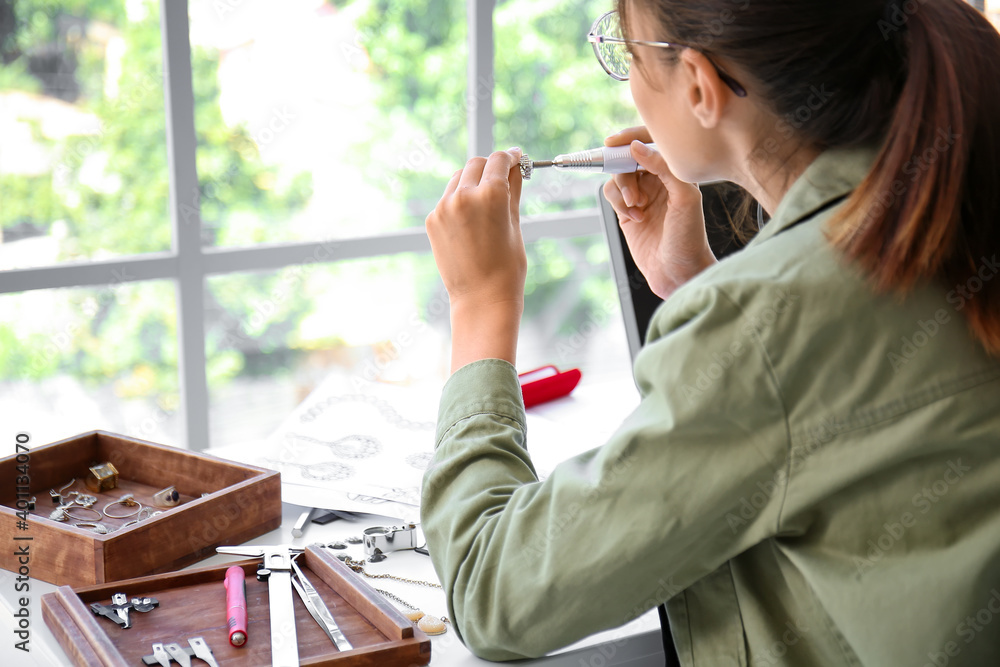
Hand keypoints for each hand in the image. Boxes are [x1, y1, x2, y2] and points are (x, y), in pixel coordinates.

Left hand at [426, 149, 525, 371]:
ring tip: (486, 202)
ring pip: (459, 178)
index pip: (499, 159)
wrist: (481, 298)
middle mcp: (464, 195)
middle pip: (477, 163)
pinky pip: (448, 199)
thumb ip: (513, 190)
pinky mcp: (432, 220)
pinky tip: (471, 222)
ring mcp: (444, 207)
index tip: (515, 159)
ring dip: (473, 181)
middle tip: (502, 178)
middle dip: (490, 166)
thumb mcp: (515, 224)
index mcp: (491, 194)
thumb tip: (514, 167)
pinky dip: (459, 201)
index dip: (510, 157)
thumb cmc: (507, 266)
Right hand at [603, 127, 716, 298]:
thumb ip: (663, 167)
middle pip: (629, 157)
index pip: (651, 143)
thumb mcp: (685, 197)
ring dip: (623, 188)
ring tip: (636, 206)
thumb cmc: (689, 237)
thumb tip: (636, 147)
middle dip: (625, 169)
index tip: (614, 142)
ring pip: (618, 175)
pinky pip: (612, 193)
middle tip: (631, 189)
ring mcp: (641, 194)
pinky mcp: (627, 211)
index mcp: (676, 171)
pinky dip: (618, 201)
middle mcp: (658, 180)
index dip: (632, 138)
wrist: (677, 271)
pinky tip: (634, 216)